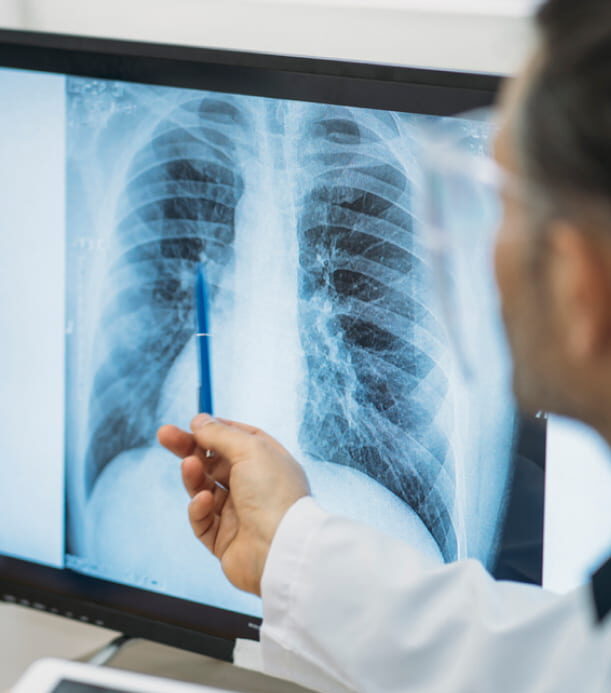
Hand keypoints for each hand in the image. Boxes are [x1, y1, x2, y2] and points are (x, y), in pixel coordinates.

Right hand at [158, 415, 309, 595]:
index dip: (215, 430)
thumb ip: (221, 434)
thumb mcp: (249, 449)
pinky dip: (199, 508)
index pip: (238, 440)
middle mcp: (255, 487)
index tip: (193, 423)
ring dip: (193, 476)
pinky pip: (202, 520)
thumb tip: (199, 421)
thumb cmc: (276, 496)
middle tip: (164, 435)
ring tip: (189, 466)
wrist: (281, 549)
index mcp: (268, 463)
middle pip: (214, 463)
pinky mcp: (225, 540)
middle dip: (190, 448)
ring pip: (204, 489)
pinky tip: (204, 501)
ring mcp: (240, 514)